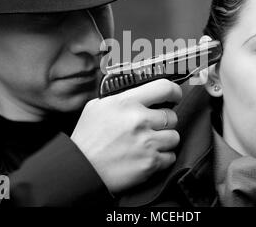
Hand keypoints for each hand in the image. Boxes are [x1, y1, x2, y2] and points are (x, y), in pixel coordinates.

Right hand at [70, 79, 181, 193]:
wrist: (80, 168)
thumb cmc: (87, 138)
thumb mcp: (97, 106)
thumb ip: (121, 98)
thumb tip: (139, 94)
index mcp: (127, 102)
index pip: (164, 88)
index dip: (174, 92)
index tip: (175, 96)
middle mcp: (140, 120)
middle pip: (172, 117)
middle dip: (164, 123)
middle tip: (152, 128)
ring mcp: (147, 142)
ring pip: (174, 137)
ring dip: (164, 141)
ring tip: (149, 144)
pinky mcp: (150, 162)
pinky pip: (170, 157)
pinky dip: (162, 158)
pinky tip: (147, 157)